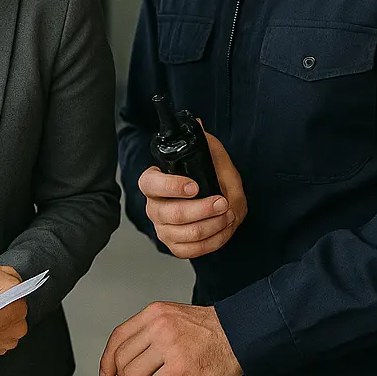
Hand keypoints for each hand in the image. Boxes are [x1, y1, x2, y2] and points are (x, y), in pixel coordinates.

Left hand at [98, 301, 242, 375]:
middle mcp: (157, 325)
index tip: (107, 375)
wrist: (241, 334)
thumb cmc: (211, 332)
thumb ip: (151, 332)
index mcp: (153, 313)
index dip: (107, 360)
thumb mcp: (174, 318)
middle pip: (121, 359)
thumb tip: (129, 358)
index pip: (117, 337)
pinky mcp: (181, 365)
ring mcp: (168, 344)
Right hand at [139, 127, 246, 257]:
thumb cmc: (212, 182)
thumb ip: (206, 145)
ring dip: (212, 225)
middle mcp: (154, 207)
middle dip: (202, 209)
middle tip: (222, 201)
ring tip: (227, 214)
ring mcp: (163, 228)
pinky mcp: (175, 246)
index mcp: (155, 182)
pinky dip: (212, 241)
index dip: (170, 186)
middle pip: (169, 213)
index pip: (150, 183)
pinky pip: (190, 250)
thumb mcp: (214, 160)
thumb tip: (198, 125)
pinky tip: (222, 228)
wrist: (222, 207)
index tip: (194, 186)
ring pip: (184, 233)